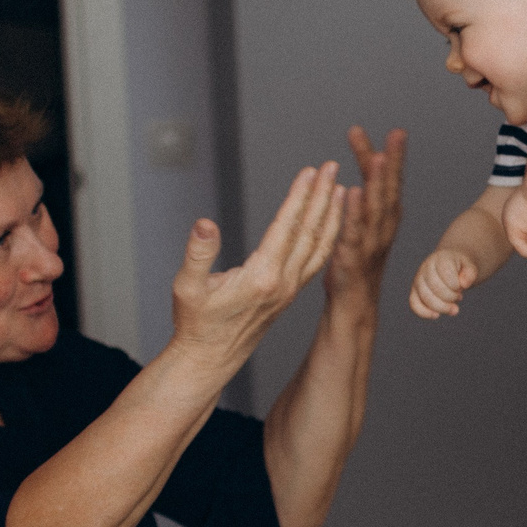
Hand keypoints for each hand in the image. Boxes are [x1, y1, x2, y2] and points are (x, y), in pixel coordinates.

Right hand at [170, 163, 345, 374]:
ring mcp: (290, 290)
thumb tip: (205, 224)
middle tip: (332, 167)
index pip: (287, 228)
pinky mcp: (290, 295)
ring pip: (319, 247)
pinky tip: (331, 224)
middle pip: (310, 232)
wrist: (210, 360)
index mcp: (263, 278)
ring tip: (339, 188)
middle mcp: (284, 283)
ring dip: (331, 215)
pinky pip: (315, 261)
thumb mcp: (187, 287)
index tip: (311, 171)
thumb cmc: (196, 324)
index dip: (300, 197)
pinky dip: (327, 238)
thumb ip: (198, 254)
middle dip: (322, 197)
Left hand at [328, 126, 405, 302]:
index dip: (395, 158)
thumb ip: (365, 203)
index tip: (398, 132)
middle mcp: (383, 229)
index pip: (390, 183)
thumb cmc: (357, 265)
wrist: (353, 306)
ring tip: (378, 157)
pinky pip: (353, 232)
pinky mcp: (352, 258)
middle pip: (388, 190)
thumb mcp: (363, 229)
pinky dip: (354, 212)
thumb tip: (367, 177)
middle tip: (398, 134)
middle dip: (392, 161)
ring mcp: (370, 244)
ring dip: (377, 182)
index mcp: (385, 220)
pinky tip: (352, 192)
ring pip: (376, 209)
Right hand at [408, 248, 479, 318]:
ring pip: (425, 297)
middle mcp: (426, 268)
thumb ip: (470, 273)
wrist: (451, 265)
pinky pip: (414, 304)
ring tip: (454, 308)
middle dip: (450, 297)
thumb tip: (464, 284)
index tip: (461, 287)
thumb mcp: (470, 266)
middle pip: (435, 287)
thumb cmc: (460, 267)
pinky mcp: (415, 292)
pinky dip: (424, 313)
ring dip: (442, 307)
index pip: (445, 274)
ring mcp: (419, 280)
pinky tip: (436, 315)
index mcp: (440, 258)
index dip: (456, 285)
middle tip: (459, 297)